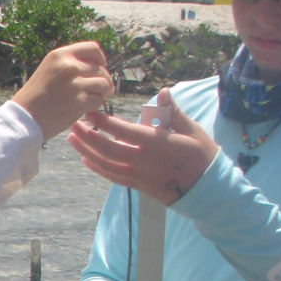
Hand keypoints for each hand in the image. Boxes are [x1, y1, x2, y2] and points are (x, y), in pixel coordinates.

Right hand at [12, 42, 113, 140]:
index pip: (92, 48)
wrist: (23, 118)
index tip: (99, 68)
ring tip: (92, 99)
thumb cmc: (35, 97)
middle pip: (101, 68)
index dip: (101, 59)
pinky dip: (95, 105)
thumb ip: (69, 64)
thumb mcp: (48, 70)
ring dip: (102, 93)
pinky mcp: (78, 102)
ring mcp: (74, 84)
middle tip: (98, 90)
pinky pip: (99, 100)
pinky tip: (86, 109)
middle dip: (103, 79)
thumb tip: (98, 67)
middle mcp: (68, 66)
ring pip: (104, 83)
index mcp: (59, 55)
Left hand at [67, 88, 217, 204]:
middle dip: (88, 137)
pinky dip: (97, 168)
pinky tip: (86, 158)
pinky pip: (113, 177)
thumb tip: (163, 91)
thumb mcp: (192, 130)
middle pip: (108, 150)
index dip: (105, 122)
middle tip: (73, 123)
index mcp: (158, 144)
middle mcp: (144, 161)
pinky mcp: (138, 186)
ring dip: (86, 151)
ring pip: (106, 164)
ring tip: (72, 138)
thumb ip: (173, 112)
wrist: (208, 190)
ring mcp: (139, 176)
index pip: (125, 132)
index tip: (90, 112)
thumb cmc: (201, 155)